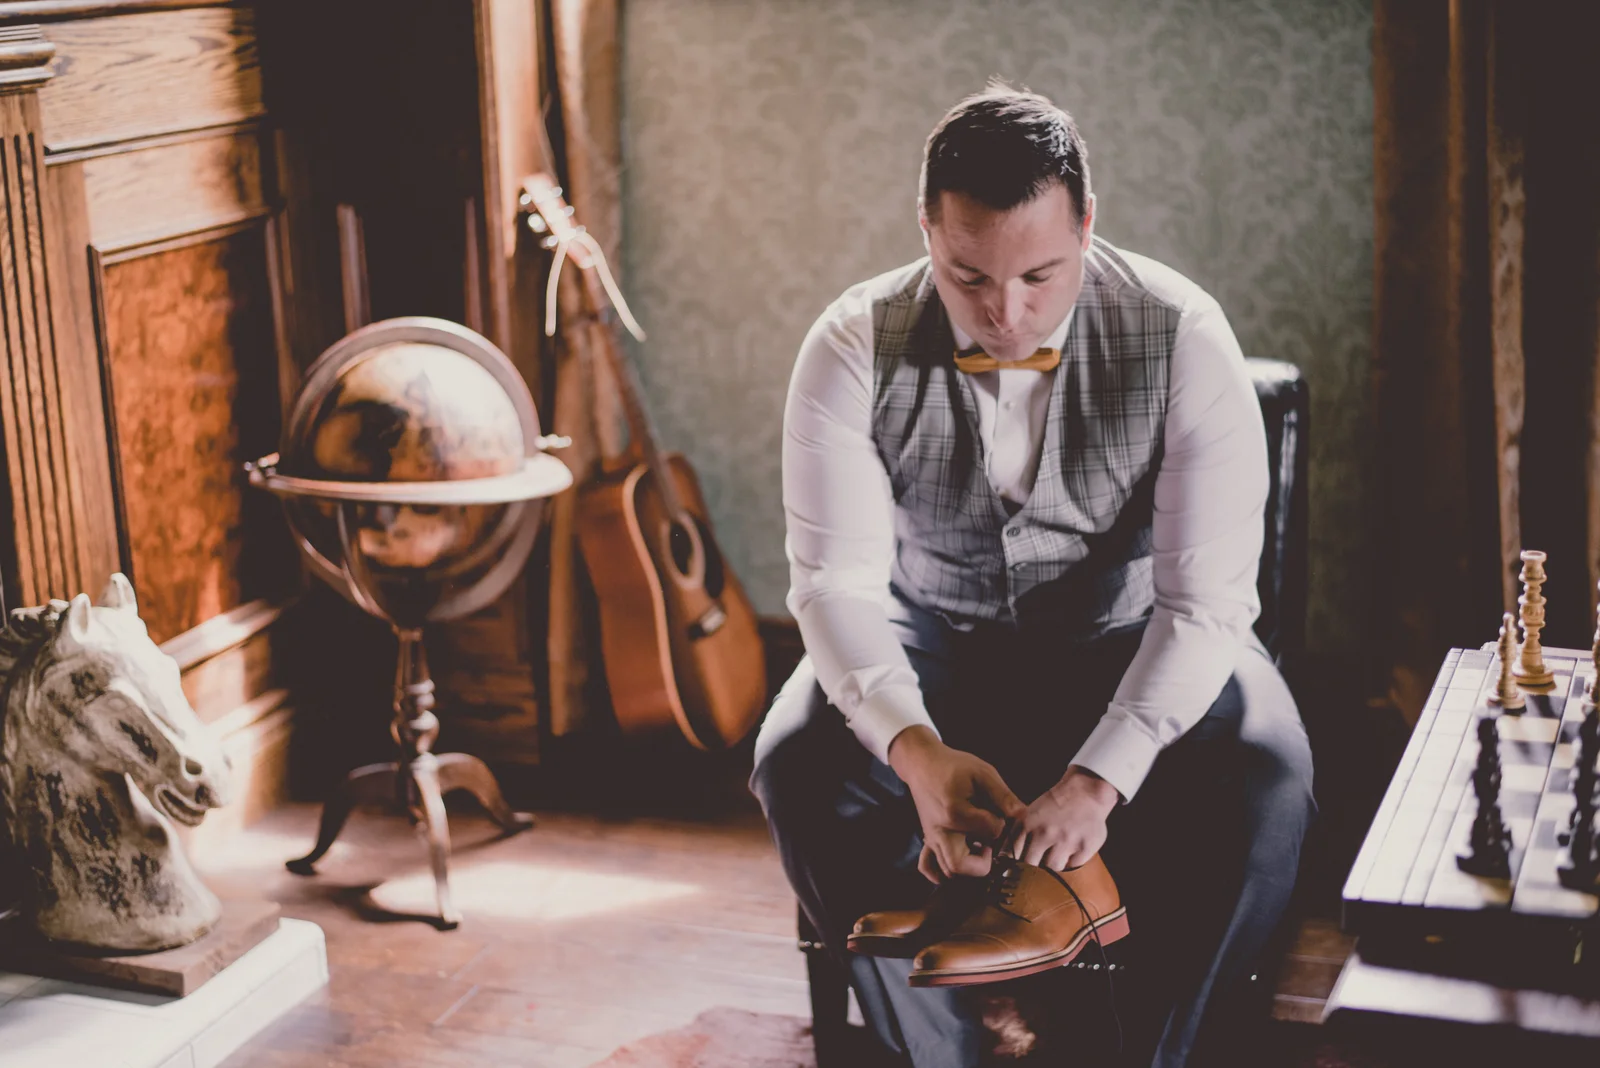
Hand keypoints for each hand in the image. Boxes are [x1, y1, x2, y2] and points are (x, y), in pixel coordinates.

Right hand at [888, 727, 1026, 882]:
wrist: (922, 763)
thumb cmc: (954, 766)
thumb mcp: (982, 772)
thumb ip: (1003, 795)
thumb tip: (1022, 815)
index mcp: (956, 812)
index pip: (991, 831)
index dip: (1002, 823)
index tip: (999, 812)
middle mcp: (940, 831)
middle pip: (963, 866)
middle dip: (984, 860)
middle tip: (989, 841)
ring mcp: (931, 838)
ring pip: (948, 871)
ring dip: (968, 865)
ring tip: (977, 844)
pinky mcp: (927, 840)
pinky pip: (929, 868)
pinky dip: (942, 872)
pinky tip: (958, 860)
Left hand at [1009, 765, 1119, 870]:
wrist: (1085, 790)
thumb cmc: (1055, 803)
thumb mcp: (1029, 814)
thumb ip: (1017, 835)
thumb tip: (1002, 858)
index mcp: (1028, 824)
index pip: (1013, 854)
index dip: (1013, 863)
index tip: (1015, 867)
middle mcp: (1045, 833)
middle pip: (1032, 865)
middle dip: (1033, 864)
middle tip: (1039, 860)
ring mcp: (1066, 841)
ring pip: (1053, 867)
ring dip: (1054, 863)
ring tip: (1058, 852)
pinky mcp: (1085, 847)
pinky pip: (1073, 866)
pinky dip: (1072, 861)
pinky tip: (1073, 849)